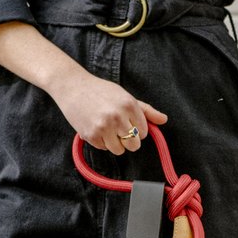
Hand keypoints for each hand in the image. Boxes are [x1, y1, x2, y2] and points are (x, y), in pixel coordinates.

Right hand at [47, 67, 166, 155]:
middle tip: (118, 129)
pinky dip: (101, 141)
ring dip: (114, 143)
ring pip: (119, 150)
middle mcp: (118, 116)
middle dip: (128, 140)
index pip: (144, 133)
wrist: (72, 86)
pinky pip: (104, 148)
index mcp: (130, 105)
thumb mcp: (125, 97)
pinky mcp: (91, 135)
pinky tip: (95, 127)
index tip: (126, 121)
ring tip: (106, 128)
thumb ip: (146, 110)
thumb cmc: (101, 91)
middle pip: (134, 145)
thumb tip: (164, 120)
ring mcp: (104, 127)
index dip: (136, 129)